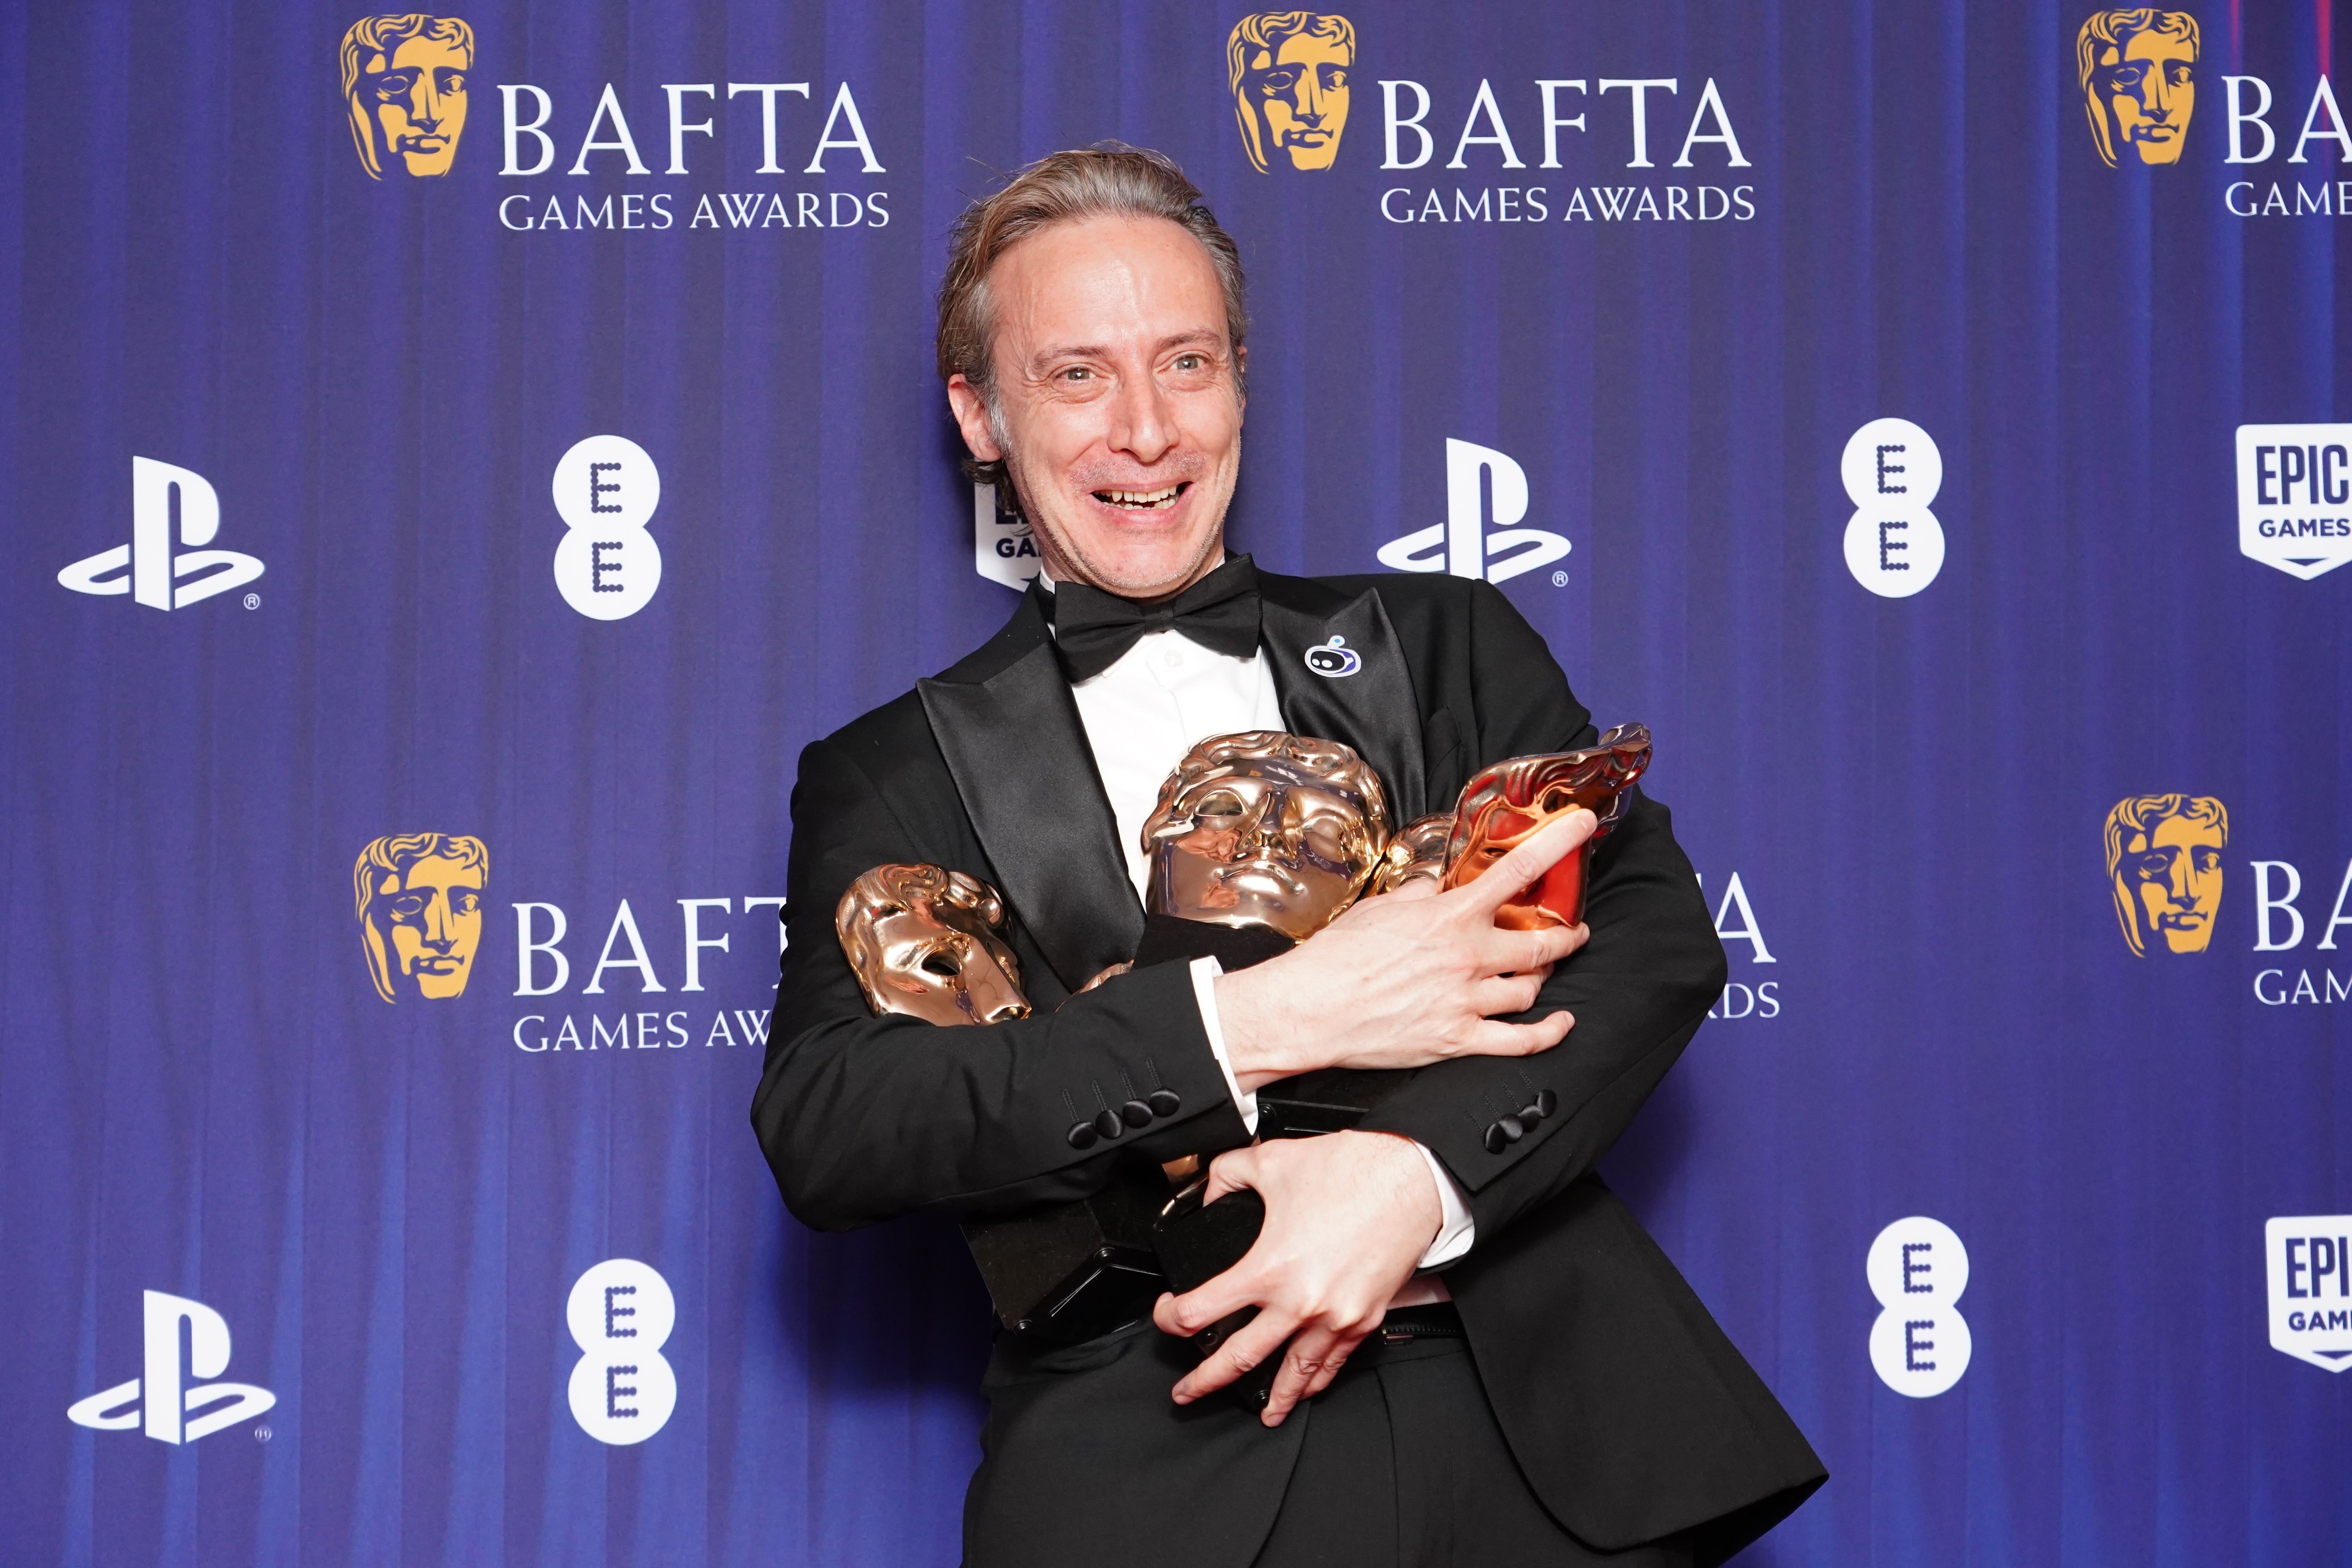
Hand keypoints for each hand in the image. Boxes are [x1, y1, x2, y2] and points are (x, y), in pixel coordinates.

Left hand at [1152, 1131, 1439, 1424]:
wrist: (1413, 1179)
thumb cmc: (1352, 1171)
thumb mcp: (1270, 1160)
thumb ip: (1226, 1176)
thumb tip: (1208, 1194)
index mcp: (1269, 1268)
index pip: (1200, 1311)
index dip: (1170, 1318)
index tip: (1166, 1315)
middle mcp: (1300, 1302)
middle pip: (1239, 1359)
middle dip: (1205, 1382)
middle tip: (1186, 1392)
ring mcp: (1334, 1317)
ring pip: (1292, 1373)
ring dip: (1271, 1398)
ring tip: (1258, 1413)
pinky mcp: (1364, 1319)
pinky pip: (1334, 1364)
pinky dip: (1316, 1382)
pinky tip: (1306, 1389)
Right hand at [1214, 808, 1595, 1087]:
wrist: (1310, 1008)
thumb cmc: (1338, 957)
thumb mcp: (1380, 908)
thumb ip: (1420, 892)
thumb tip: (1440, 881)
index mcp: (1451, 916)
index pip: (1517, 870)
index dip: (1558, 843)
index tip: (1584, 826)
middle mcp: (1468, 957)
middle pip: (1542, 942)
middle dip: (1566, 935)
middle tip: (1573, 930)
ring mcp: (1467, 1001)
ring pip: (1530, 988)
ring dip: (1543, 978)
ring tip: (1543, 970)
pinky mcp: (1459, 1039)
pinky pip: (1521, 1041)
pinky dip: (1549, 1033)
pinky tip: (1561, 1023)